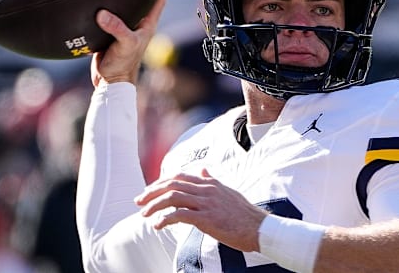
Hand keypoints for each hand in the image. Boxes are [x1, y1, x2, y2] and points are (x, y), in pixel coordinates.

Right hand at [91, 0, 165, 86]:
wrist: (108, 81)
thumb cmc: (123, 65)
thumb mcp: (124, 44)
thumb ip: (116, 28)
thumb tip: (102, 14)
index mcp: (146, 24)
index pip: (158, 0)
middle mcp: (136, 25)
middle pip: (139, 1)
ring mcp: (122, 29)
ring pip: (121, 8)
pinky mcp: (108, 33)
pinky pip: (106, 17)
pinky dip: (101, 10)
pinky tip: (92, 2)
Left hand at [135, 168, 267, 251]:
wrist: (260, 228)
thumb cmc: (244, 213)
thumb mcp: (228, 191)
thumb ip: (213, 181)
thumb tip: (204, 170)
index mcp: (210, 183)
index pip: (179, 176)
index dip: (161, 182)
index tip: (149, 191)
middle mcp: (207, 190)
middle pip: (172, 184)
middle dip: (152, 192)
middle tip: (139, 202)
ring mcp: (207, 203)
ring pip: (173, 197)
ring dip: (154, 205)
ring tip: (144, 215)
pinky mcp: (207, 218)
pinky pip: (180, 215)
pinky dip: (165, 219)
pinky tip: (158, 225)